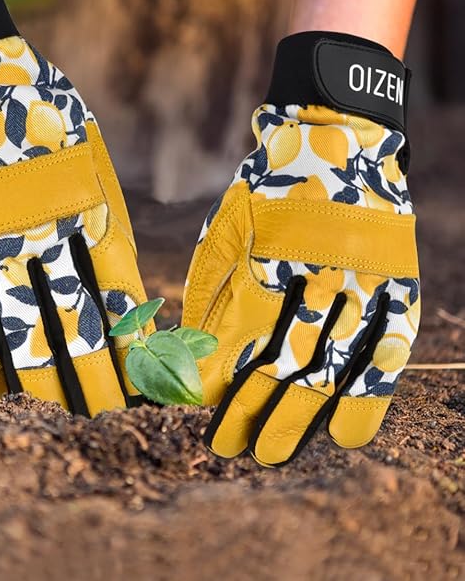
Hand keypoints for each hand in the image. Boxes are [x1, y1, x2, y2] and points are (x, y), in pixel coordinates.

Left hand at [183, 33, 419, 465]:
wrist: (334, 137)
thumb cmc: (266, 190)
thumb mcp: (224, 229)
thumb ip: (211, 290)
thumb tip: (194, 351)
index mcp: (268, 257)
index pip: (237, 338)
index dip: (215, 381)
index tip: (197, 410)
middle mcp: (318, 275)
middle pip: (283, 362)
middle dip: (252, 412)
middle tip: (230, 447)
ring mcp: (364, 282)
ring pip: (334, 367)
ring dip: (301, 418)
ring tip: (272, 453)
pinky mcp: (397, 284)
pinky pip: (389, 351)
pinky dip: (369, 398)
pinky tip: (345, 434)